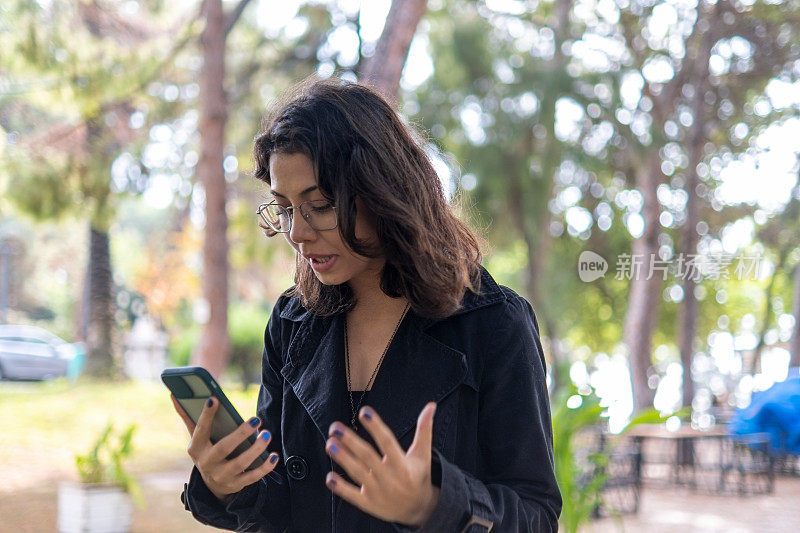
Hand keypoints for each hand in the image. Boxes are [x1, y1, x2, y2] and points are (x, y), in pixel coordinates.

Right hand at [170, 395, 280, 501]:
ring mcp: (221, 476)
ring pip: (240, 464)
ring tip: (267, 434)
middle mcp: (207, 463)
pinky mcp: (235, 485)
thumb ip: (188, 416)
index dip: (206, 416)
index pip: (200, 430)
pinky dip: (264, 467)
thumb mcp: (197, 437)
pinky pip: (252, 477)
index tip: (215, 399)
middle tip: (257, 419)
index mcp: (196, 448)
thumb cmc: (207, 450)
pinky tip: (274, 456)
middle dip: (240, 434)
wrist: (212, 483)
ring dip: (255, 449)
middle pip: (223, 448)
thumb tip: (175, 394)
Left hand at [325, 402, 440, 526]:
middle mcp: (390, 478)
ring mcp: (378, 492)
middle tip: (335, 427)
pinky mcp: (368, 504)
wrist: (418, 509)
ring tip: (330, 443)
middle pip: (368, 457)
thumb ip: (424, 429)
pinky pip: (352, 496)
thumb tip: (431, 405)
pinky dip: (341, 488)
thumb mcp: (423, 454)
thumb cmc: (418, 476)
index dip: (376, 427)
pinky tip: (329, 477)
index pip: (387, 442)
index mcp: (403, 464)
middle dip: (351, 441)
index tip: (364, 412)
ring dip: (343, 459)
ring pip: (358, 473)